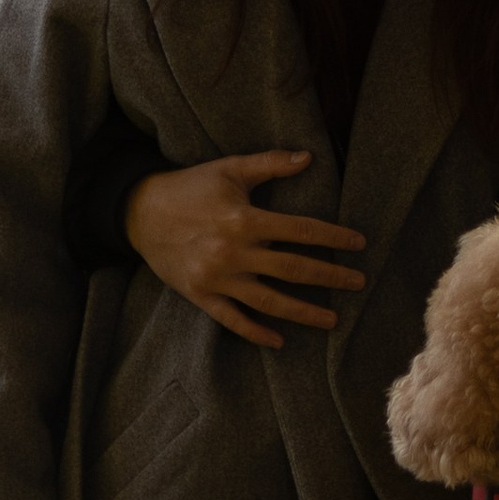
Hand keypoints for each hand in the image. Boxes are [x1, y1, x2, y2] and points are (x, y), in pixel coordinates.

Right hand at [123, 151, 365, 348]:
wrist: (139, 212)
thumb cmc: (191, 187)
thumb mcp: (230, 168)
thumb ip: (271, 164)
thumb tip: (309, 158)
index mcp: (244, 220)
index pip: (301, 231)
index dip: (333, 238)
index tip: (358, 244)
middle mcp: (233, 252)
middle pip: (292, 269)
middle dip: (330, 276)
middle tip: (358, 282)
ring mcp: (216, 278)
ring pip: (268, 301)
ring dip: (303, 312)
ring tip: (333, 319)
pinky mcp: (200, 295)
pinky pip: (232, 319)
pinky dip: (255, 332)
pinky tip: (279, 341)